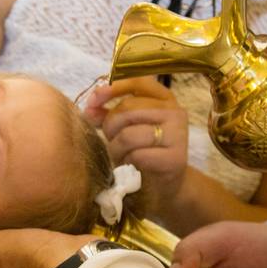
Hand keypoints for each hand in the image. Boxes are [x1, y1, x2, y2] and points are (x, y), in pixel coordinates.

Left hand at [83, 76, 188, 203]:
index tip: (92, 101)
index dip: (111, 88)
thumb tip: (89, 108)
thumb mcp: (128, 127)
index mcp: (164, 98)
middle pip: (128, 109)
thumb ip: (109, 114)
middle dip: (110, 127)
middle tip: (110, 140)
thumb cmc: (144, 152)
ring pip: (129, 134)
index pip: (137, 81)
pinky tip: (132, 166)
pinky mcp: (175, 158)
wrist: (165, 186)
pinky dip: (128, 162)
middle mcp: (175, 112)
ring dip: (116, 148)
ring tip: (120, 155)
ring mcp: (178, 134)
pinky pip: (137, 155)